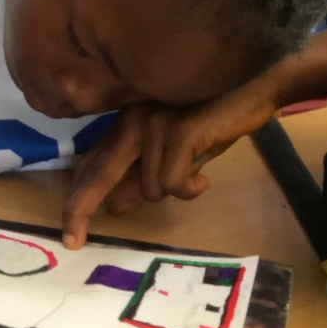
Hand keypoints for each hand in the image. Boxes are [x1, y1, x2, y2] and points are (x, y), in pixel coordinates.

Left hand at [61, 75, 281, 248]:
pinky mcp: (177, 130)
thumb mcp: (178, 153)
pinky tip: (205, 179)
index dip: (78, 196)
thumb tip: (114, 206)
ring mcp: (153, 122)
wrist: (256, 85)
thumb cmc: (218, 117)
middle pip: (99, 173)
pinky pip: (172, 183)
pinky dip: (190, 190)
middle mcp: (133, 119)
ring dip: (176, 191)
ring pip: (150, 187)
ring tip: (199, 175)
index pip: (94, 161)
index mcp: (129, 121)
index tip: (71, 231)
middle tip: (72, 242)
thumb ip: (146, 174)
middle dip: (81, 210)